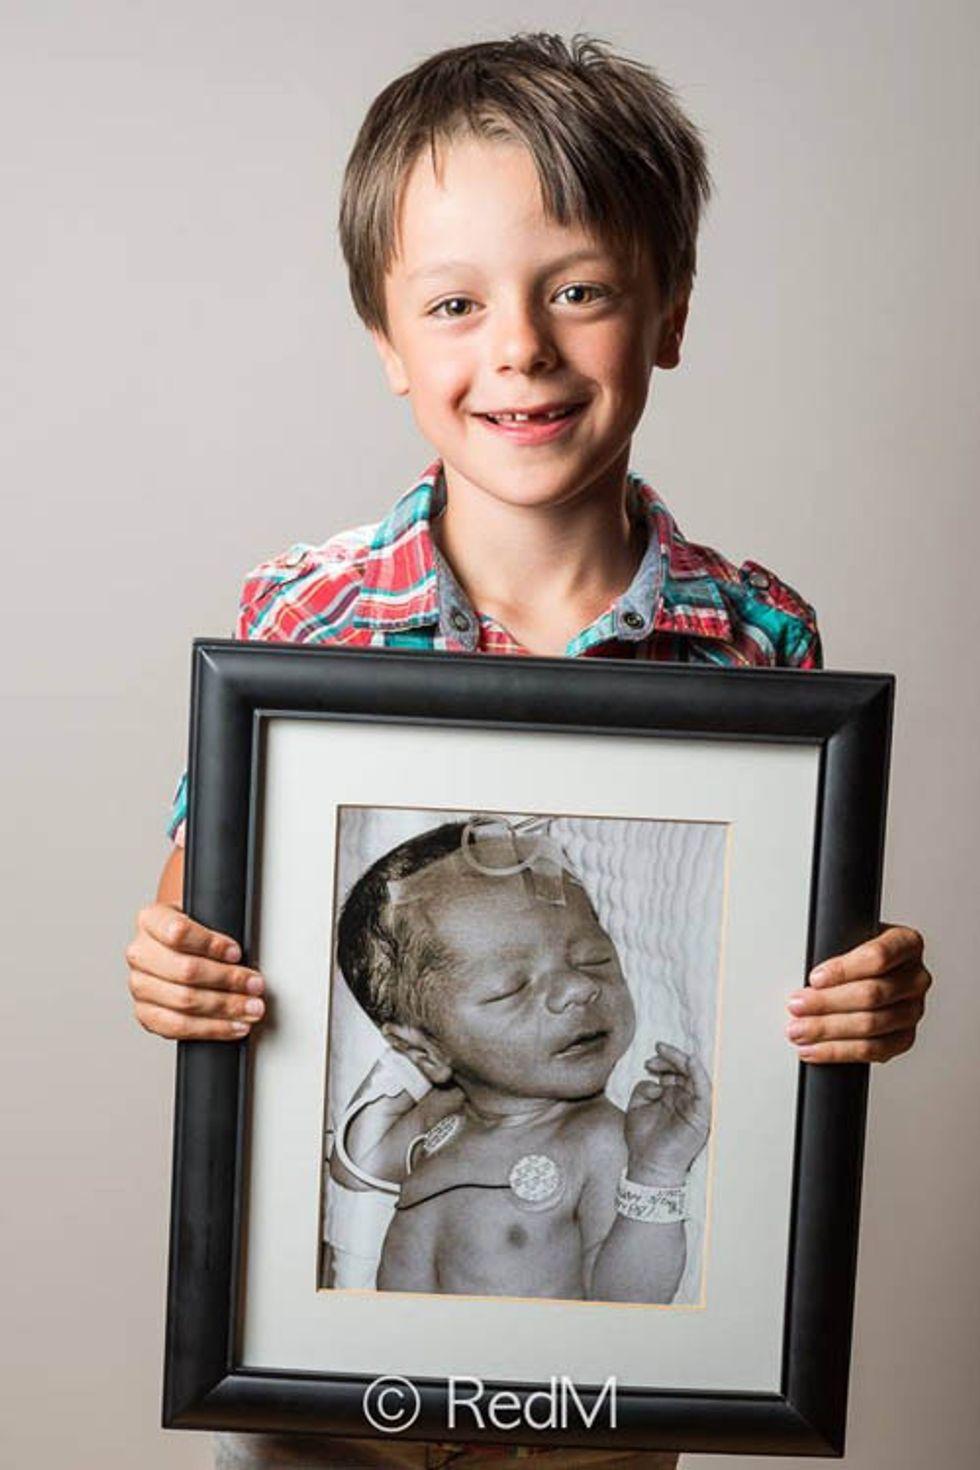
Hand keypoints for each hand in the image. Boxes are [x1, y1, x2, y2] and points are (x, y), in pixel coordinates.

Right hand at [125, 901, 264, 1039]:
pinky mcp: (146, 1013)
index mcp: (151, 920)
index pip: (178, 932)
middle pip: (185, 970)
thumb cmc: (194, 931)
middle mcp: (140, 953)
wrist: (173, 947)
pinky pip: (177, 1027)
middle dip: (228, 980)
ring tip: (251, 1008)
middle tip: (255, 984)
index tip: (236, 953)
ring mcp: (140, 985)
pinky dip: (211, 1028)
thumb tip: (246, 948)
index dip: (211, 945)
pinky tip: (233, 1025)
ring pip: (183, 1001)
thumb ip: (219, 924)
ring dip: (225, 1007)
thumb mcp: (203, 914)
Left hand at [624, 1042, 711, 1183]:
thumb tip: (655, 1081)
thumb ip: (643, 1088)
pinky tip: (691, 1062)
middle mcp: (684, 1100)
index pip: (673, 1072)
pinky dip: (699, 1074)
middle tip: (658, 1049)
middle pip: (684, 1071)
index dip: (663, 1062)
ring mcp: (694, 1106)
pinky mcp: (701, 1115)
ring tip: (666, 1052)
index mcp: (671, 1097)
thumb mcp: (636, 1106)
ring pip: (695, 1076)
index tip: (648, 1061)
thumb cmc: (642, 1139)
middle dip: (671, 1057)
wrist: (648, 1164)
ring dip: (682, 1061)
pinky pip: (704, 1091)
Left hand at [786, 923, 930, 1062]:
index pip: (878, 957)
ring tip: (799, 1029)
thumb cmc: (857, 954)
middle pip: (871, 994)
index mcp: (907, 943)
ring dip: (828, 1029)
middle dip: (827, 1002)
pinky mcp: (904, 1038)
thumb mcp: (848, 938)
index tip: (814, 978)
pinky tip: (814, 1048)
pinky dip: (839, 1051)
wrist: (873, 972)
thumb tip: (807, 977)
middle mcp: (916, 977)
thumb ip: (834, 949)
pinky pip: (873, 1050)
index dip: (843, 970)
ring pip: (871, 1025)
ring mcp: (913, 1010)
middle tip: (797, 1005)